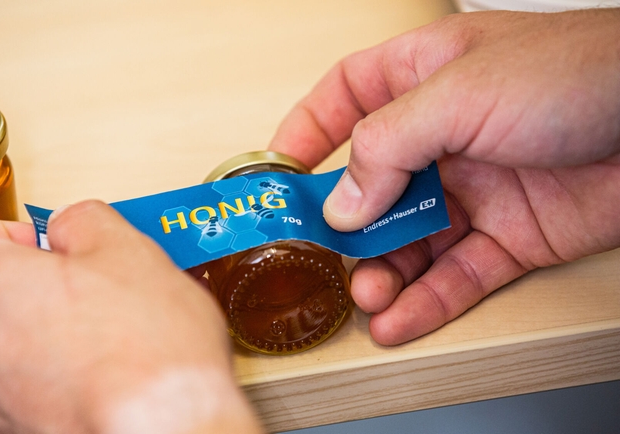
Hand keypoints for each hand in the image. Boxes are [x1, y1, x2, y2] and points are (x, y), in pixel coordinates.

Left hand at [0, 201, 261, 433]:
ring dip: (49, 338)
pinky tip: (107, 375)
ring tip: (109, 337)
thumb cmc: (147, 350)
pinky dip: (59, 382)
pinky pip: (29, 393)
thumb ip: (83, 221)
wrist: (166, 424)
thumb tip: (74, 227)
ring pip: (10, 351)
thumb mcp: (128, 248)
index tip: (34, 242)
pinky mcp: (19, 433)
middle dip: (36, 290)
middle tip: (90, 289)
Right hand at [269, 9, 619, 344]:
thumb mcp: (460, 93)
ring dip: (383, 270)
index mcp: (425, 78)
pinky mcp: (509, 237)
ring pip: (410, 238)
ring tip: (366, 295)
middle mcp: (444, 135)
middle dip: (343, 223)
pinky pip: (457, 274)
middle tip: (318, 254)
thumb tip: (341, 203)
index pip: (348, 98)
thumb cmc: (577, 74)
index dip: (308, 131)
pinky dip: (427, 300)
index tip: (279, 172)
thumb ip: (387, 146)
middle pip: (372, 183)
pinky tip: (398, 320)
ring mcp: (476, 188)